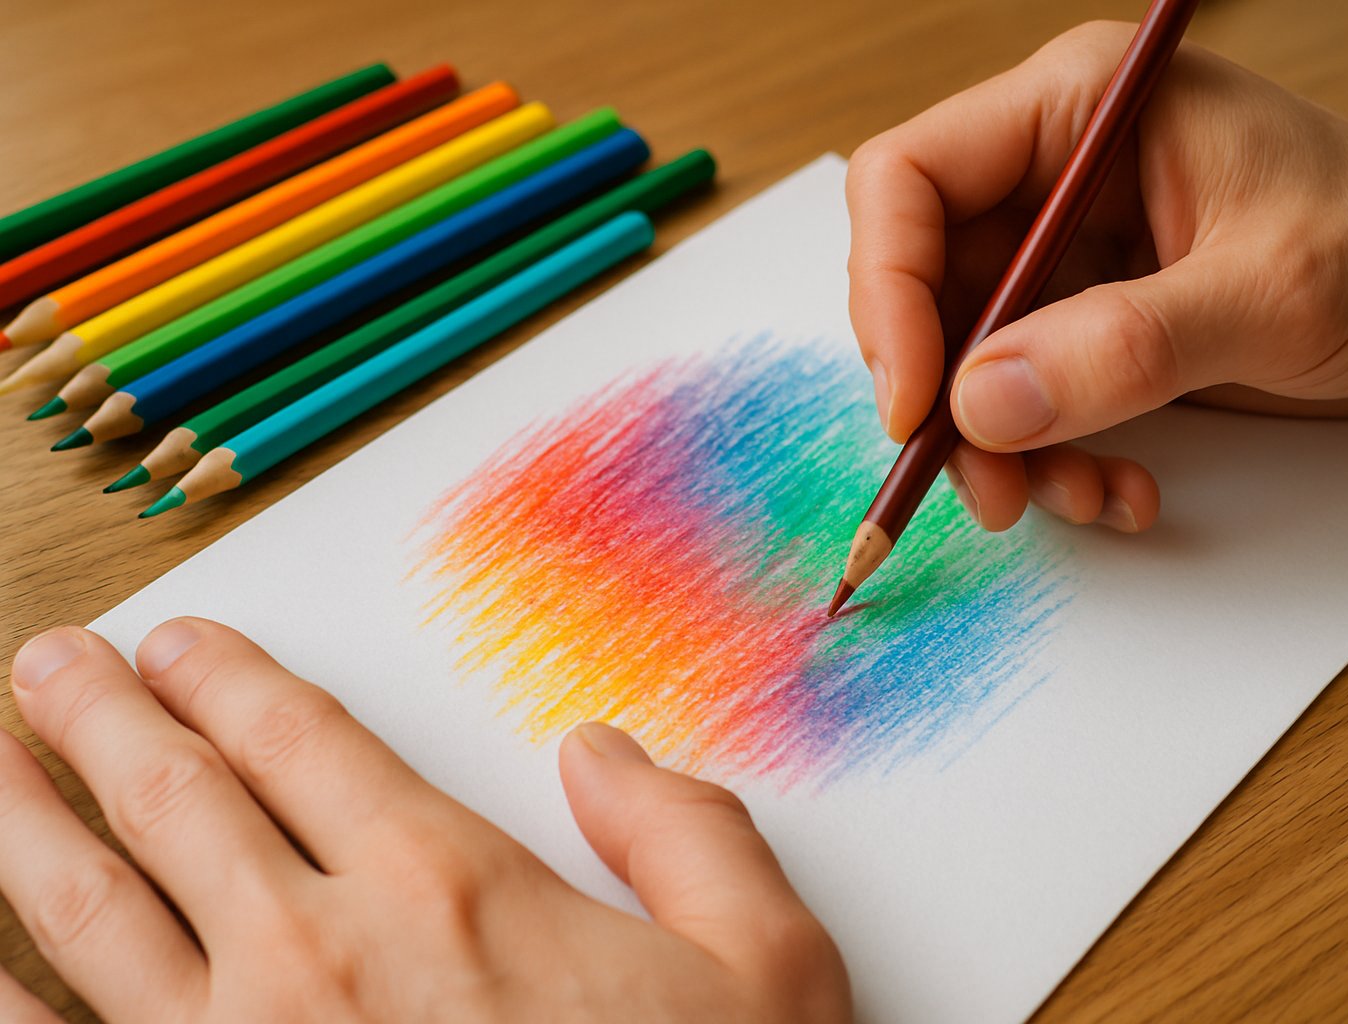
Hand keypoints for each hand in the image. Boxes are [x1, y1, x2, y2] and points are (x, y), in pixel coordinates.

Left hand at [0, 619, 849, 1022]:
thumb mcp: (760, 964)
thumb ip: (689, 831)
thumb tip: (601, 751)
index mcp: (447, 889)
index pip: (301, 739)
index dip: (229, 674)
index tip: (182, 640)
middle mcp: (319, 956)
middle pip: (177, 793)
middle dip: (101, 715)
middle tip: (53, 665)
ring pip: (89, 904)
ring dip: (26, 815)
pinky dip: (7, 994)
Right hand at [846, 21, 1347, 532]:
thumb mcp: (1271, 290)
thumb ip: (1126, 345)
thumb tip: (983, 404)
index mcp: (1078, 112)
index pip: (909, 181)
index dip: (889, 292)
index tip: (920, 403)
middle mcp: (1052, 177)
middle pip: (920, 284)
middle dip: (944, 397)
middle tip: (988, 484)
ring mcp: (1066, 255)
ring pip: (962, 362)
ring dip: (1000, 450)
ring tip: (1077, 495)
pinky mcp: (1085, 324)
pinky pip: (1020, 402)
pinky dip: (1050, 460)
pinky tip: (1119, 488)